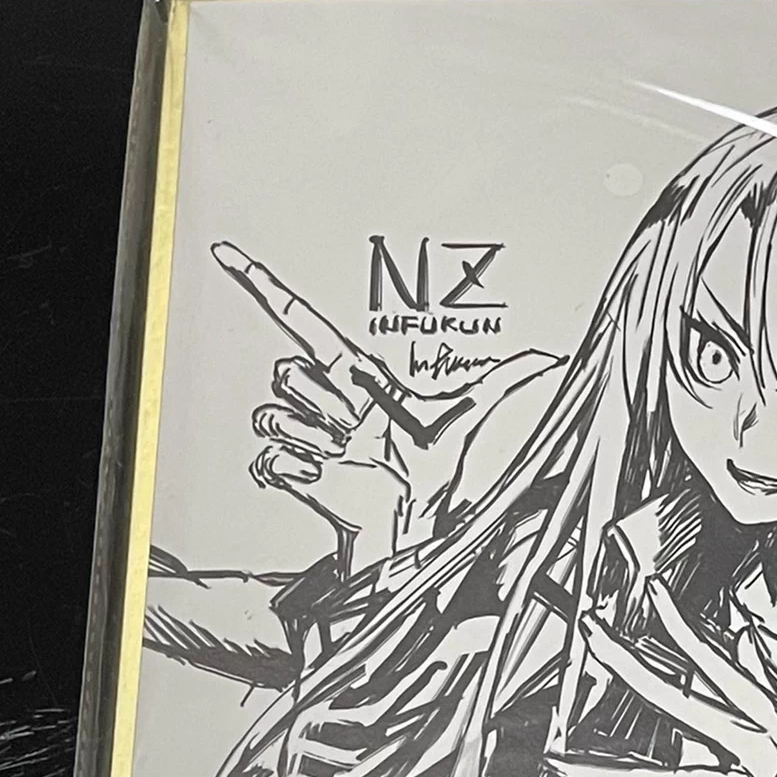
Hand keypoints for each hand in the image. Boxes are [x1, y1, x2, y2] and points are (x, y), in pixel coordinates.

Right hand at [215, 241, 558, 568]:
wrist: (408, 521)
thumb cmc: (431, 468)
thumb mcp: (468, 414)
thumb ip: (504, 379)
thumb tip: (545, 357)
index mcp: (354, 375)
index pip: (301, 320)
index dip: (265, 287)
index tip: (232, 256)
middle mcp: (324, 399)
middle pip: (289, 374)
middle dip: (323, 403)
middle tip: (360, 429)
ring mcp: (305, 433)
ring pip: (278, 415)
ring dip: (318, 440)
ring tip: (352, 457)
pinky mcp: (290, 469)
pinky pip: (273, 457)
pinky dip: (300, 472)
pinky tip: (330, 478)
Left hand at [548, 616, 776, 776]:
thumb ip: (766, 696)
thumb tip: (745, 645)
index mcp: (772, 725)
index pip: (719, 662)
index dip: (682, 624)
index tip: (652, 591)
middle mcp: (754, 754)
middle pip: (679, 701)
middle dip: (629, 664)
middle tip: (592, 634)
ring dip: (604, 772)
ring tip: (558, 763)